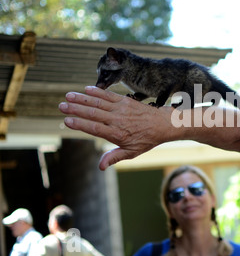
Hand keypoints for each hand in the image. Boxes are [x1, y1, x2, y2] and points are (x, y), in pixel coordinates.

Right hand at [59, 86, 175, 169]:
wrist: (162, 124)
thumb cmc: (146, 140)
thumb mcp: (132, 152)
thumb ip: (114, 157)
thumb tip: (100, 166)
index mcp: (117, 134)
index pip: (94, 128)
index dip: (79, 124)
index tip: (66, 120)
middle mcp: (117, 120)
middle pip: (93, 113)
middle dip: (76, 109)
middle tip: (61, 106)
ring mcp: (121, 109)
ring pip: (99, 103)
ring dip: (82, 98)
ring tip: (68, 95)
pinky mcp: (125, 101)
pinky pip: (109, 95)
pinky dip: (97, 92)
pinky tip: (86, 89)